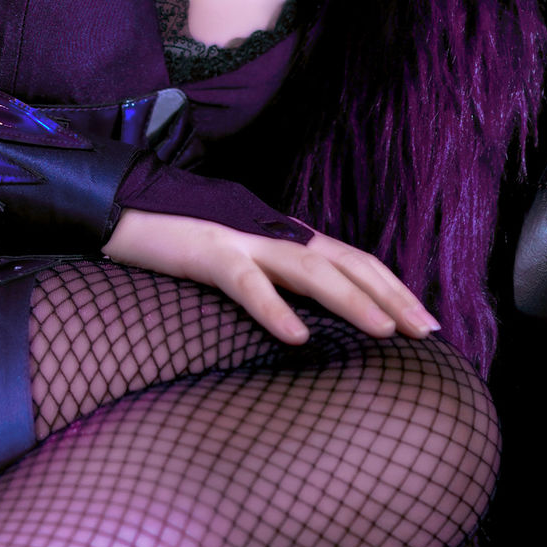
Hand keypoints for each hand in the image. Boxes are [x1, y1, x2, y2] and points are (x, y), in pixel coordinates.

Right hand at [104, 208, 439, 348]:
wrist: (117, 207)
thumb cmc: (175, 241)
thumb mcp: (236, 262)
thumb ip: (274, 279)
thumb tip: (312, 320)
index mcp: (282, 236)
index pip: (352, 259)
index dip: (392, 286)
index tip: (426, 321)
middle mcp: (272, 233)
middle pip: (347, 262)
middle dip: (392, 296)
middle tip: (428, 332)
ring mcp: (241, 239)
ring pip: (310, 271)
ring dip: (353, 302)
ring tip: (386, 333)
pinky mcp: (206, 252)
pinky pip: (246, 283)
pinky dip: (274, 310)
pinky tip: (298, 339)